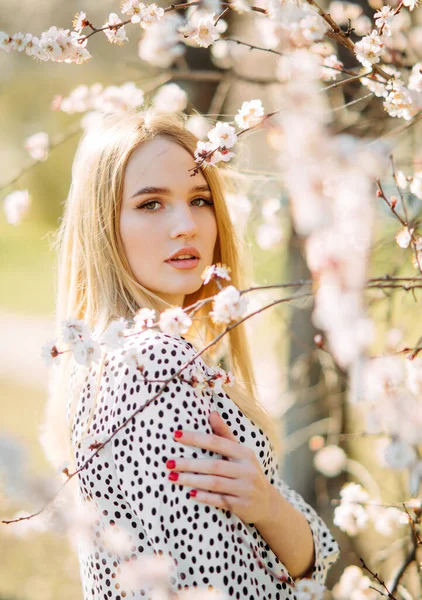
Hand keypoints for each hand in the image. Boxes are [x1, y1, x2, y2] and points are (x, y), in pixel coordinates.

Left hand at [167, 410, 273, 525]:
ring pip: (215, 483)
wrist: (266, 503)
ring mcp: (245, 488)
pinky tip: (190, 494)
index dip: (196, 438)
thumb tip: (211, 412)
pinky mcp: (242, 506)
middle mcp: (247, 470)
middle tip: (169, 462)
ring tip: (173, 477)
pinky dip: (205, 497)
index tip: (176, 435)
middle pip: (214, 465)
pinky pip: (220, 501)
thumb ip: (224, 434)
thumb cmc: (246, 472)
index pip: (217, 442)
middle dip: (189, 464)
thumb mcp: (240, 453)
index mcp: (244, 453)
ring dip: (192, 480)